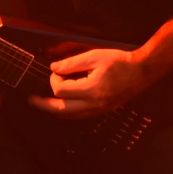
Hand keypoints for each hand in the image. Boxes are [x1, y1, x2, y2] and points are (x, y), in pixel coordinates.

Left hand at [28, 48, 152, 118]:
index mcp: (91, 90)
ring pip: (70, 116)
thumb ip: (72, 63)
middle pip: (61, 110)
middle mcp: (93, 104)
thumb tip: (54, 68)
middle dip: (44, 105)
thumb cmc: (119, 61)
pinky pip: (80, 116)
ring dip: (54, 111)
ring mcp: (98, 110)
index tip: (56, 70)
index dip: (54, 80)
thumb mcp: (94, 56)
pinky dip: (67, 112)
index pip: (61, 91)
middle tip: (31, 100)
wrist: (141, 72)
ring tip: (42, 105)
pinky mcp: (102, 110)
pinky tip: (62, 107)